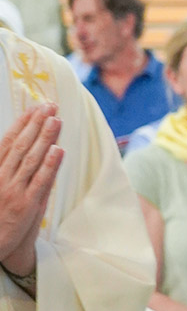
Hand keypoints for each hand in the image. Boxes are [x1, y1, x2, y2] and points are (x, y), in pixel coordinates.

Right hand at [0, 105, 63, 274]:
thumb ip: (5, 166)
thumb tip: (19, 143)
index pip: (7, 143)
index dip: (21, 124)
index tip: (34, 107)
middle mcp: (2, 179)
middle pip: (21, 146)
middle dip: (36, 124)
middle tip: (50, 106)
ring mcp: (15, 191)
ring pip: (31, 159)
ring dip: (45, 138)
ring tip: (56, 120)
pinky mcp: (28, 205)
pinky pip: (41, 181)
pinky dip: (49, 165)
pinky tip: (58, 150)